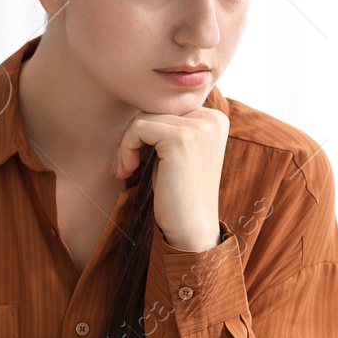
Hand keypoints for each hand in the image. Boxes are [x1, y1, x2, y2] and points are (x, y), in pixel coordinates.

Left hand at [110, 103, 228, 251]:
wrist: (191, 228)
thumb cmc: (177, 194)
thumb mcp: (175, 154)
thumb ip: (165, 129)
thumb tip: (135, 111)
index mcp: (214, 119)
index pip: (166, 109)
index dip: (144, 132)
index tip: (132, 158)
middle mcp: (211, 118)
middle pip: (153, 110)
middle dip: (132, 138)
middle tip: (123, 167)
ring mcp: (199, 126)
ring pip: (143, 118)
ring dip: (125, 145)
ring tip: (125, 170)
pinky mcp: (181, 137)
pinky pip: (138, 128)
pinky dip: (125, 148)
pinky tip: (128, 171)